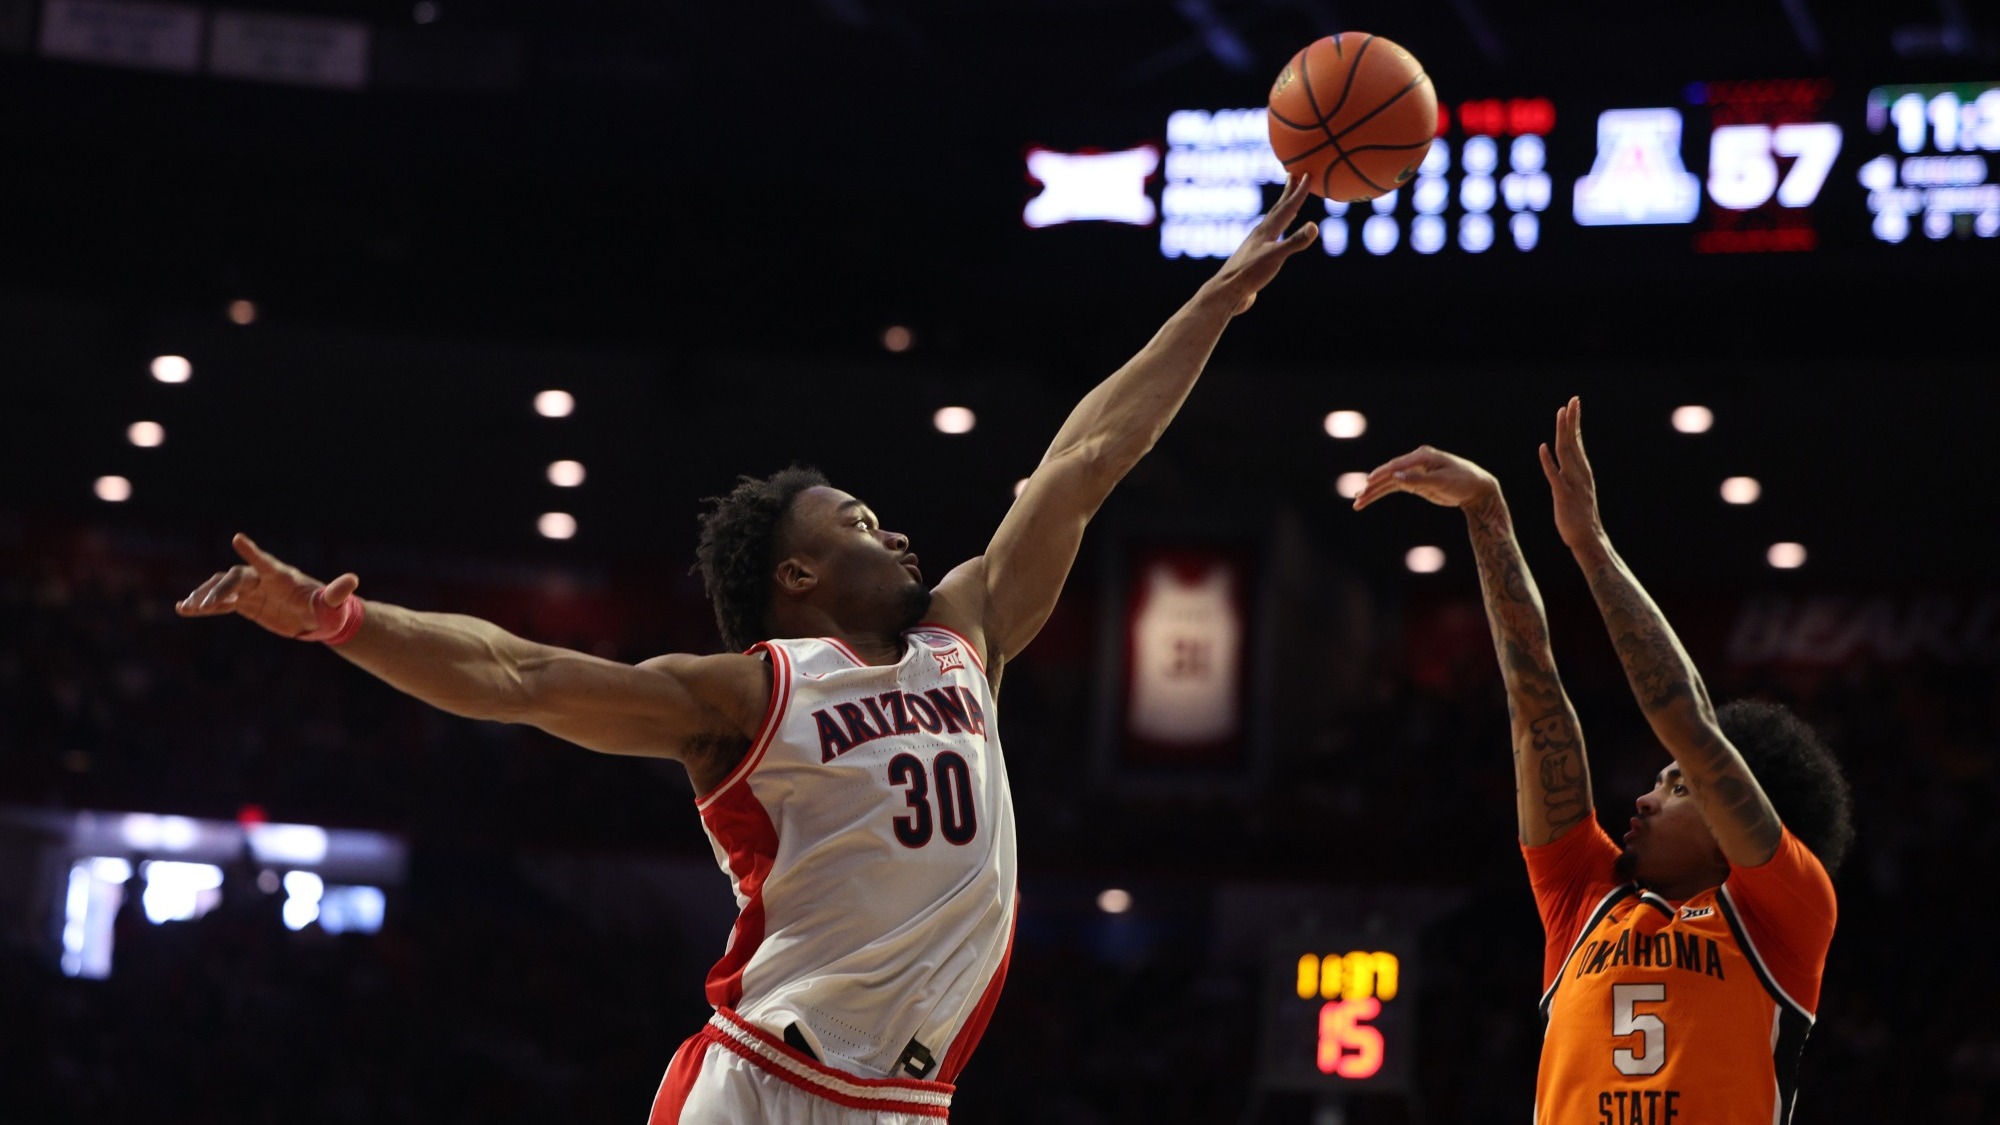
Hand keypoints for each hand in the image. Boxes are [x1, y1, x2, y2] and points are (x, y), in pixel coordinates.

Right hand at [174, 534, 358, 638]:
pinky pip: (220, 604)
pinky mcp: (245, 604)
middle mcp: (263, 580)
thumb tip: (353, 580)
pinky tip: (184, 610)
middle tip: (208, 605)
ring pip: (222, 589)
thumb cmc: (327, 609)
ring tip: (187, 608)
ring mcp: (252, 591)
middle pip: (236, 578)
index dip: (253, 552)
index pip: (265, 562)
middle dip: (221, 589)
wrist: (318, 618)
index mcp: (282, 577)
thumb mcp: (333, 604)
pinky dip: (203, 606)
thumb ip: (337, 593)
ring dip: (205, 596)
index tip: (238, 538)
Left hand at [1205, 173, 1319, 315]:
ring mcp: (1257, 245)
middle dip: (1287, 192)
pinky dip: (1278, 231)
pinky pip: (1271, 238)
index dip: (1299, 191)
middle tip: (1293, 174)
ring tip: (1288, 203)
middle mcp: (1261, 234)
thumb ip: (1295, 242)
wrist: (1227, 292)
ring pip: (1273, 222)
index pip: (1287, 207)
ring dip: (1282, 210)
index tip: (1308, 174)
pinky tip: (1277, 236)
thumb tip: (1315, 226)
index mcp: (1266, 231)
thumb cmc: (1249, 274)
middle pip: (1277, 209)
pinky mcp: (1255, 258)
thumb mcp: (1276, 257)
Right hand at [1351, 445, 1498, 510]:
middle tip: (1358, 498)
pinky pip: (1394, 487)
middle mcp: (1415, 461)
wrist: (1476, 488)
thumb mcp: (1442, 481)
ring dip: (1373, 492)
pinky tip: (1369, 498)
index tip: (1367, 483)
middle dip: (1372, 486)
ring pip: (1388, 482)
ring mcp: (1413, 471)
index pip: (1396, 465)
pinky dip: (1382, 492)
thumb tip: (1395, 477)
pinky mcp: (1415, 482)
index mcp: (1422, 456)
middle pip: (1388, 474)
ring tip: (1358, 502)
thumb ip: (1418, 479)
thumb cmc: (1463, 481)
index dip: (1381, 474)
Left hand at [1539, 396, 1604, 549]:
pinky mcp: (1563, 496)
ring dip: (1563, 432)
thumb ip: (1573, 475)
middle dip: (1572, 420)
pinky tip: (1543, 448)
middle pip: (1574, 442)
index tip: (1574, 405)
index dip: (1576, 423)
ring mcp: (1572, 484)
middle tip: (1572, 400)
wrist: (1588, 539)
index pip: (1578, 442)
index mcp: (1583, 472)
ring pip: (1567, 453)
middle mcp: (1580, 474)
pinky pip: (1554, 476)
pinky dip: (1548, 461)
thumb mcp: (1577, 490)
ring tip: (1561, 414)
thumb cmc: (1580, 516)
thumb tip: (1568, 461)